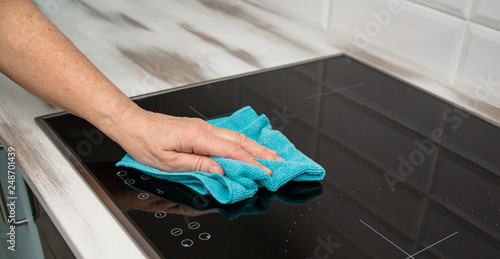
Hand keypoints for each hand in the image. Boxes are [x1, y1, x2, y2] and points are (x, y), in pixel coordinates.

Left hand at [108, 106, 282, 175]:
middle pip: (240, 140)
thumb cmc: (145, 142)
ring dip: (255, 146)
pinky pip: (228, 135)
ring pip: (236, 136)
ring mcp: (204, 126)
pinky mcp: (201, 128)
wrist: (133, 124)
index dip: (251, 162)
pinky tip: (249, 147)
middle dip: (261, 152)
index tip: (265, 172)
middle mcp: (204, 128)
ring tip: (271, 155)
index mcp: (197, 136)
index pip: (232, 151)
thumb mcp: (168, 161)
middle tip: (279, 162)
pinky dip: (243, 142)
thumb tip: (220, 170)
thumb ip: (197, 165)